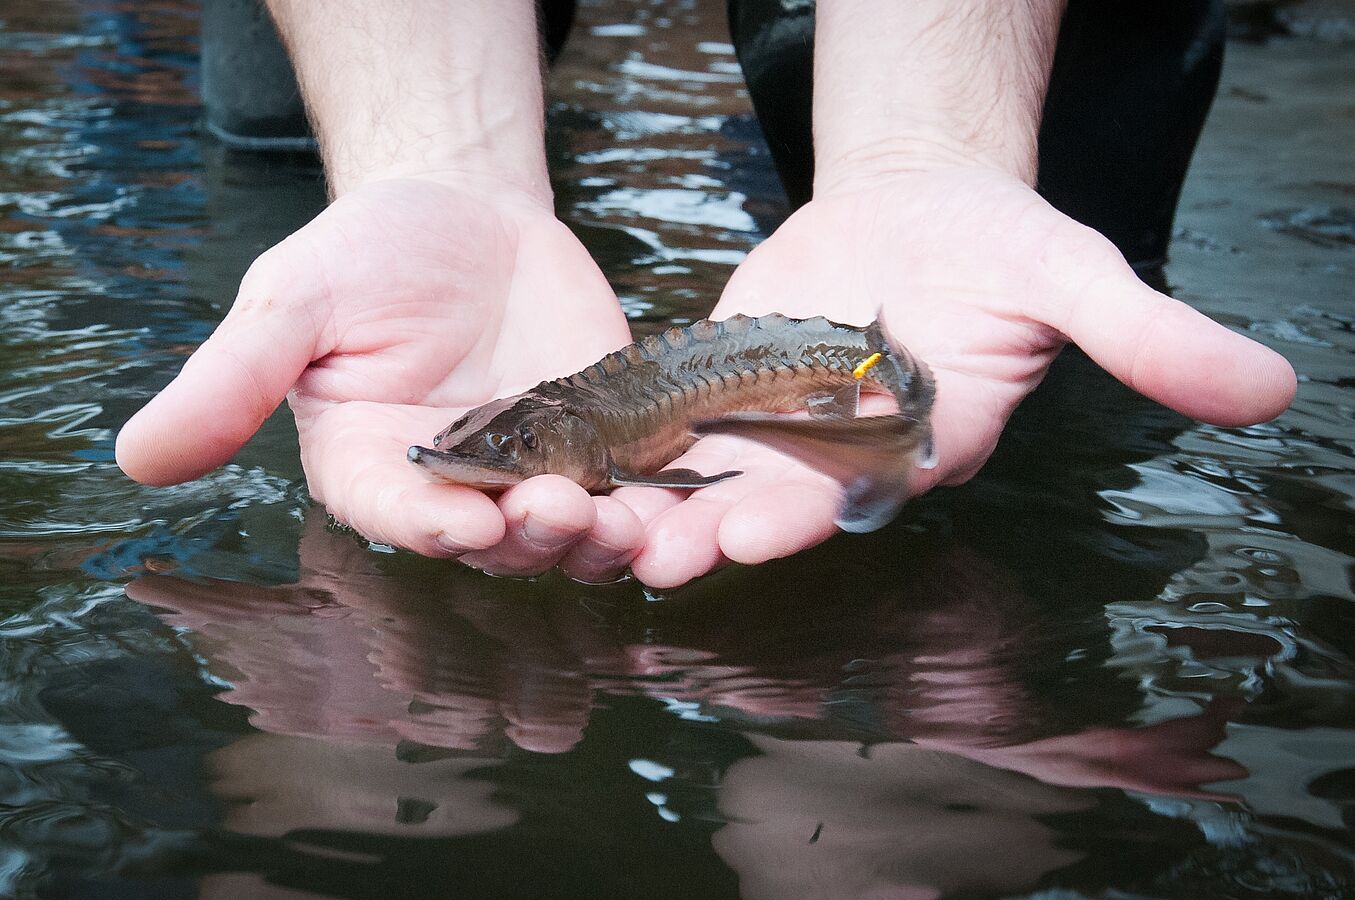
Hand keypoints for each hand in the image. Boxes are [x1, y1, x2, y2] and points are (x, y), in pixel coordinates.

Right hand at [116, 176, 646, 578]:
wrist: (469, 215)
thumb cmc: (369, 251)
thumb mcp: (293, 301)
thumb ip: (231, 379)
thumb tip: (136, 459)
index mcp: (373, 468)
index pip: (396, 516)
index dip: (428, 526)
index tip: (460, 523)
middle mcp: (457, 488)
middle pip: (494, 540)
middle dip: (528, 535)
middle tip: (562, 509)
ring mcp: (536, 473)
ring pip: (569, 535)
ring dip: (599, 540)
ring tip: (626, 521)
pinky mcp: (602, 448)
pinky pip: (631, 492)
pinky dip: (656, 508)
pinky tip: (684, 507)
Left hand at [616, 168, 1296, 585]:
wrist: (924, 206)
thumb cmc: (1003, 245)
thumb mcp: (1074, 275)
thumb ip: (1149, 337)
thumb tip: (1274, 386)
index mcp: (920, 441)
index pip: (870, 493)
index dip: (817, 512)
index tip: (759, 531)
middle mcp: (843, 453)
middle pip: (773, 503)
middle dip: (710, 534)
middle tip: (642, 558)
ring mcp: (778, 425)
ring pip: (709, 478)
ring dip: (647, 505)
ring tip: (574, 518)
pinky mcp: (726, 387)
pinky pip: (671, 422)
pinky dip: (623, 441)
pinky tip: (560, 451)